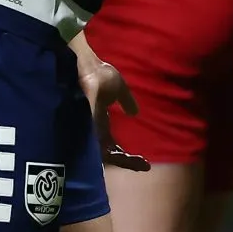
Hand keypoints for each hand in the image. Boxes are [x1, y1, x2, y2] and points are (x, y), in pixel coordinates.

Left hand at [74, 42, 149, 172]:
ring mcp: (89, 129)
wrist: (87, 66)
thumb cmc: (99, 75)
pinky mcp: (89, 125)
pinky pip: (98, 144)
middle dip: (127, 163)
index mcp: (100, 124)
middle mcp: (94, 131)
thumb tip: (135, 113)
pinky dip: (111, 152)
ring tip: (138, 162)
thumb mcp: (119, 89)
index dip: (127, 157)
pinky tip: (125, 155)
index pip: (112, 147)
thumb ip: (126, 101)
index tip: (144, 161)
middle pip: (109, 156)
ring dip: (122, 160)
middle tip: (144, 165)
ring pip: (103, 155)